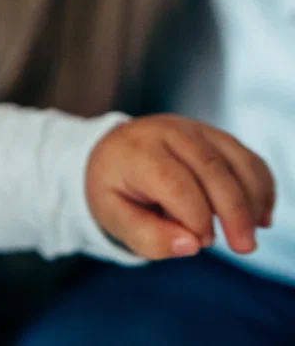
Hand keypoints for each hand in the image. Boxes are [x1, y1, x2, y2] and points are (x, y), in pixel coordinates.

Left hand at [86, 115, 275, 259]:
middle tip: (243, 247)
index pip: (175, 183)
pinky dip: (261, 187)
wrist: (114, 152)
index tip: (200, 242)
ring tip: (250, 235)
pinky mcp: (215, 135)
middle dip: (235, 212)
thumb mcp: (113, 217)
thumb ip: (146, 236)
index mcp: (136, 152)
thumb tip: (191, 245)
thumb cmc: (115, 189)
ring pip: (237, 161)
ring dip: (252, 201)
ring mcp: (194, 129)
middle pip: (212, 169)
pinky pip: (248, 158)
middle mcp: (167, 132)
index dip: (195, 217)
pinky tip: (259, 216)